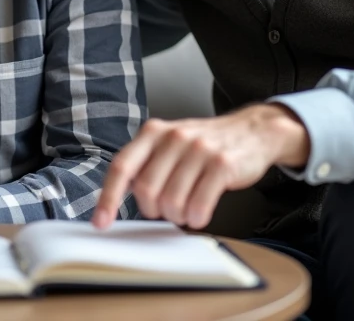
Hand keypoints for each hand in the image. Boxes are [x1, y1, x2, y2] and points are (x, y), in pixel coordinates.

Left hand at [92, 104, 309, 230]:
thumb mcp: (171, 144)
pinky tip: (201, 213)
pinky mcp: (222, 163)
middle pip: (146, 190)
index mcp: (154, 132)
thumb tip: (120, 201)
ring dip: (178, 216)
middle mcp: (174, 136)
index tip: (100, 222)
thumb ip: (147, 165)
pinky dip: (197, 217)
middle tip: (169, 208)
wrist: (253, 131)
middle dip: (155, 210)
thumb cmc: (206, 145)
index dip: (108, 197)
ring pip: (171, 201)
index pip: (122, 166)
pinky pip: (199, 205)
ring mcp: (199, 148)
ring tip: (188, 208)